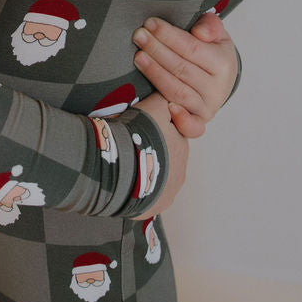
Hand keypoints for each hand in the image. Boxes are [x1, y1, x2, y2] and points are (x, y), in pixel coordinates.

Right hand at [132, 92, 188, 215]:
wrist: (120, 166)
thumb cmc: (136, 134)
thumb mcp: (152, 107)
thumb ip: (163, 99)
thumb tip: (167, 93)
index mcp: (181, 146)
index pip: (171, 137)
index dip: (155, 132)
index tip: (138, 130)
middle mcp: (180, 172)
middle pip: (165, 160)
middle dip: (152, 154)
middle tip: (129, 148)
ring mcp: (168, 193)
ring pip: (157, 180)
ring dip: (145, 174)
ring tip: (124, 167)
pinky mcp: (154, 208)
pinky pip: (147, 199)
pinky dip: (137, 192)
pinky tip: (123, 184)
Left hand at [133, 12, 237, 139]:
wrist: (219, 79)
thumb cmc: (212, 53)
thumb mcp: (216, 34)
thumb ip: (210, 25)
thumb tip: (200, 32)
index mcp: (223, 64)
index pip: (192, 48)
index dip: (169, 36)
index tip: (151, 23)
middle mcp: (217, 88)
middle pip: (181, 69)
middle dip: (157, 50)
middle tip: (139, 36)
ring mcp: (207, 107)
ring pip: (178, 92)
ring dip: (155, 74)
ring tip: (138, 57)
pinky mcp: (198, 121)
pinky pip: (192, 126)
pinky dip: (181, 120)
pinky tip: (166, 108)